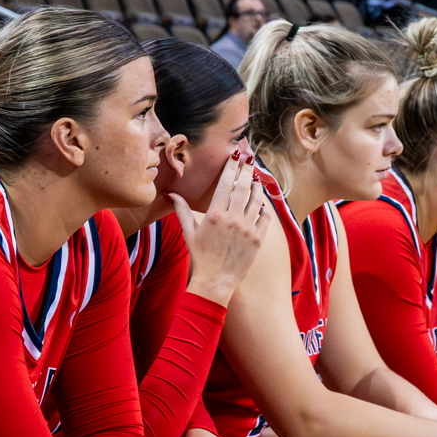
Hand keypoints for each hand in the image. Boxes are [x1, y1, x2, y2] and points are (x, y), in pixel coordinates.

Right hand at [179, 155, 273, 305]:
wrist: (215, 281)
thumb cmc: (200, 257)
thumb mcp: (189, 232)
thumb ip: (182, 211)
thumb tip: (171, 194)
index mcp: (215, 214)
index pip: (226, 183)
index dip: (232, 166)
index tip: (236, 155)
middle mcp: (233, 219)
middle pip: (244, 186)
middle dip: (247, 170)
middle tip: (250, 159)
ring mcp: (247, 229)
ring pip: (257, 199)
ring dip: (257, 186)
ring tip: (256, 179)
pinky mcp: (258, 239)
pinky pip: (265, 217)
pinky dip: (264, 208)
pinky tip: (260, 204)